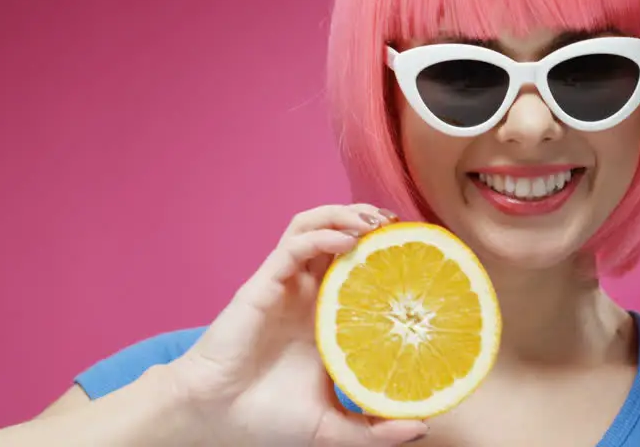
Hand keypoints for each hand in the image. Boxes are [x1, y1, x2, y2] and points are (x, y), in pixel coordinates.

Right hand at [166, 204, 428, 446]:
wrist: (217, 419)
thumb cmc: (267, 418)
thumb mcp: (332, 427)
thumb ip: (373, 429)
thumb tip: (421, 428)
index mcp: (325, 317)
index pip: (357, 268)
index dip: (384, 253)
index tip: (417, 252)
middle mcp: (307, 295)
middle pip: (338, 236)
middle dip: (368, 221)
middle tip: (398, 224)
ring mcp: (285, 286)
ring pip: (314, 228)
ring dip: (344, 215)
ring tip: (374, 221)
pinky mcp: (264, 284)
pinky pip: (295, 246)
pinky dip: (322, 235)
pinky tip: (348, 241)